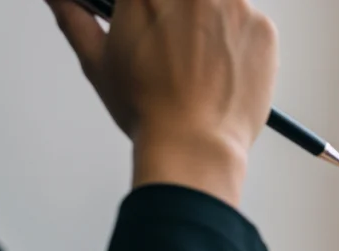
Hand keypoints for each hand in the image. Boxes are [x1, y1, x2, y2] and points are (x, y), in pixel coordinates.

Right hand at [47, 0, 278, 205]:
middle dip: (179, 13)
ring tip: (197, 61)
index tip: (151, 19)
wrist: (195, 147)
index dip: (151, 8)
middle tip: (175, 42)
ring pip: (221, 1)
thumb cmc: (147, 109)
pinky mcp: (264, 28)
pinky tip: (222, 71)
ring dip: (210, 19)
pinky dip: (238, 40)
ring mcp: (235, 5)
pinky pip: (250, 21)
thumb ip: (73, 15)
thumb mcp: (97, 59)